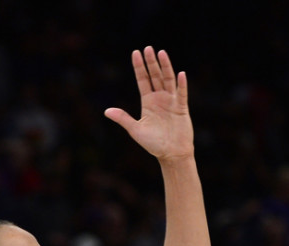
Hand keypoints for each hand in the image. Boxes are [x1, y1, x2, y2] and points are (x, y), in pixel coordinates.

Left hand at [104, 47, 193, 161]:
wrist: (170, 153)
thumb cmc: (153, 143)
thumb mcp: (135, 129)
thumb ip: (123, 118)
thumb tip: (106, 111)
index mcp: (148, 102)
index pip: (142, 80)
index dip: (139, 67)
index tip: (135, 52)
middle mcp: (159, 98)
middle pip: (155, 76)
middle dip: (151, 62)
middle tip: (148, 48)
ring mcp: (171, 102)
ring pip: (168, 80)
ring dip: (165, 67)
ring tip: (161, 53)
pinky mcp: (181, 108)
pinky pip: (181, 94)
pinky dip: (181, 85)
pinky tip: (180, 74)